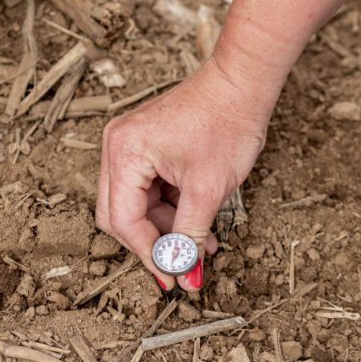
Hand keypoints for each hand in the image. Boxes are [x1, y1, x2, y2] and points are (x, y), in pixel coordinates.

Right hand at [96, 57, 269, 291]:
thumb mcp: (209, 189)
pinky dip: (171, 209)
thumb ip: (189, 236)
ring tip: (204, 245)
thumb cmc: (227, 123)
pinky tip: (199, 223)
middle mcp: (117, 145)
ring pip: (135, 205)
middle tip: (182, 268)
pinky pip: (148, 188)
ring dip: (167, 228)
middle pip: (120, 214)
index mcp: (124, 152)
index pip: (123, 220)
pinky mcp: (144, 144)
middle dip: (154, 243)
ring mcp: (129, 143)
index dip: (149, 254)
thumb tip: (184, 276)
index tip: (173, 279)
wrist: (243, 82)